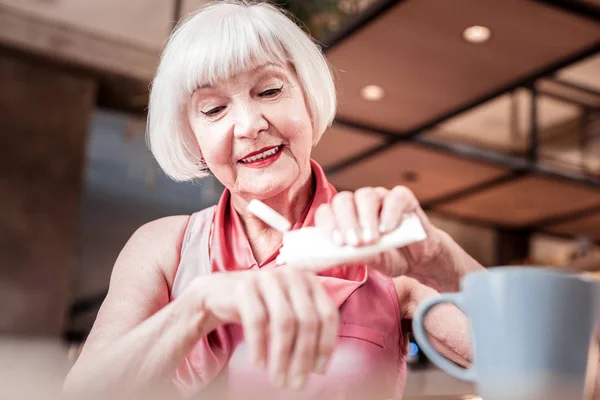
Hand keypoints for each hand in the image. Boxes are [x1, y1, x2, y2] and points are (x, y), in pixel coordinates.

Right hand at [201, 268, 338, 389]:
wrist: (221, 293)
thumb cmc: (263, 307)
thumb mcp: (289, 313)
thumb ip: (306, 332)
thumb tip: (318, 368)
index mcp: (310, 281)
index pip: (328, 314)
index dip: (326, 345)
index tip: (318, 371)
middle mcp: (292, 275)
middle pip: (307, 320)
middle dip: (303, 357)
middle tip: (296, 384)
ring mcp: (269, 278)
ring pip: (284, 322)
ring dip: (282, 356)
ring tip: (279, 379)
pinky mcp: (245, 287)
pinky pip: (256, 321)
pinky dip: (259, 346)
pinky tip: (259, 365)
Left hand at [314, 186, 444, 277]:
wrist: (417, 258)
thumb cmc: (387, 256)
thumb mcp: (369, 260)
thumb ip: (353, 256)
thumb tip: (335, 257)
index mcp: (343, 216)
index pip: (326, 211)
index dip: (328, 224)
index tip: (337, 243)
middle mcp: (358, 203)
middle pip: (343, 200)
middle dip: (346, 222)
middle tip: (355, 243)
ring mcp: (380, 197)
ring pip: (366, 196)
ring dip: (366, 218)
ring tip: (371, 240)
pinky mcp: (403, 197)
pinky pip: (394, 197)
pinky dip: (390, 213)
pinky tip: (388, 230)